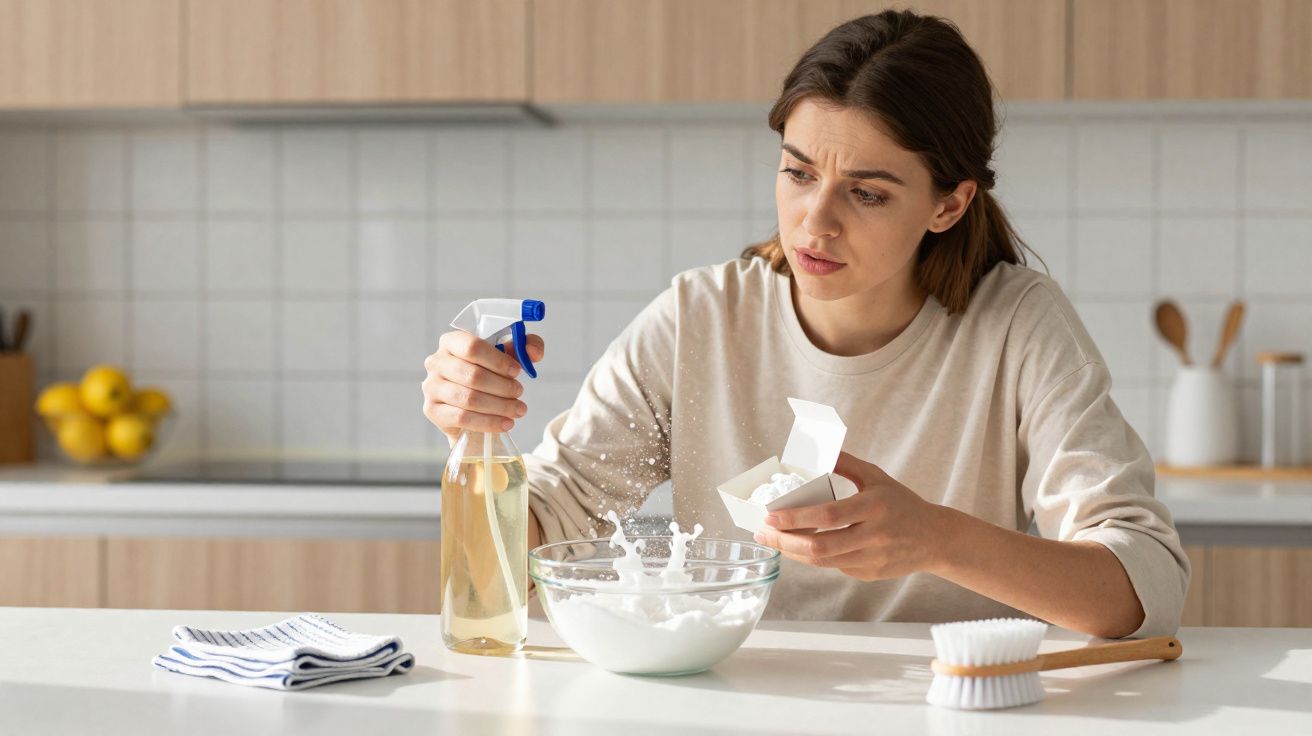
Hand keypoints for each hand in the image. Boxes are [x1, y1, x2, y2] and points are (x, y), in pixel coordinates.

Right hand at [421, 330, 544, 445]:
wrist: (472, 409)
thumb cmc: (490, 375)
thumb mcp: (509, 357)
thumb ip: (526, 347)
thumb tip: (533, 352)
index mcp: (452, 341)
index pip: (473, 346)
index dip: (498, 360)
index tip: (517, 371)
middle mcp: (436, 362)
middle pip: (473, 375)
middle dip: (502, 387)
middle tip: (519, 393)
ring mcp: (431, 387)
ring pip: (469, 399)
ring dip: (499, 406)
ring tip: (517, 410)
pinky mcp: (432, 410)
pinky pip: (462, 418)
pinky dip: (489, 422)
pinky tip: (506, 423)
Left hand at [752, 451, 952, 580]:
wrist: (934, 538)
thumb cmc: (902, 504)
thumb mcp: (877, 477)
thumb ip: (847, 463)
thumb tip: (819, 448)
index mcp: (874, 507)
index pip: (828, 515)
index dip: (796, 518)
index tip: (771, 515)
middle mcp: (873, 535)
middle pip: (821, 546)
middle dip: (786, 542)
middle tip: (763, 533)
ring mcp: (872, 558)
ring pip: (823, 561)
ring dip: (794, 552)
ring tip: (774, 540)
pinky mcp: (869, 573)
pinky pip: (834, 567)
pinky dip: (814, 557)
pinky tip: (800, 546)